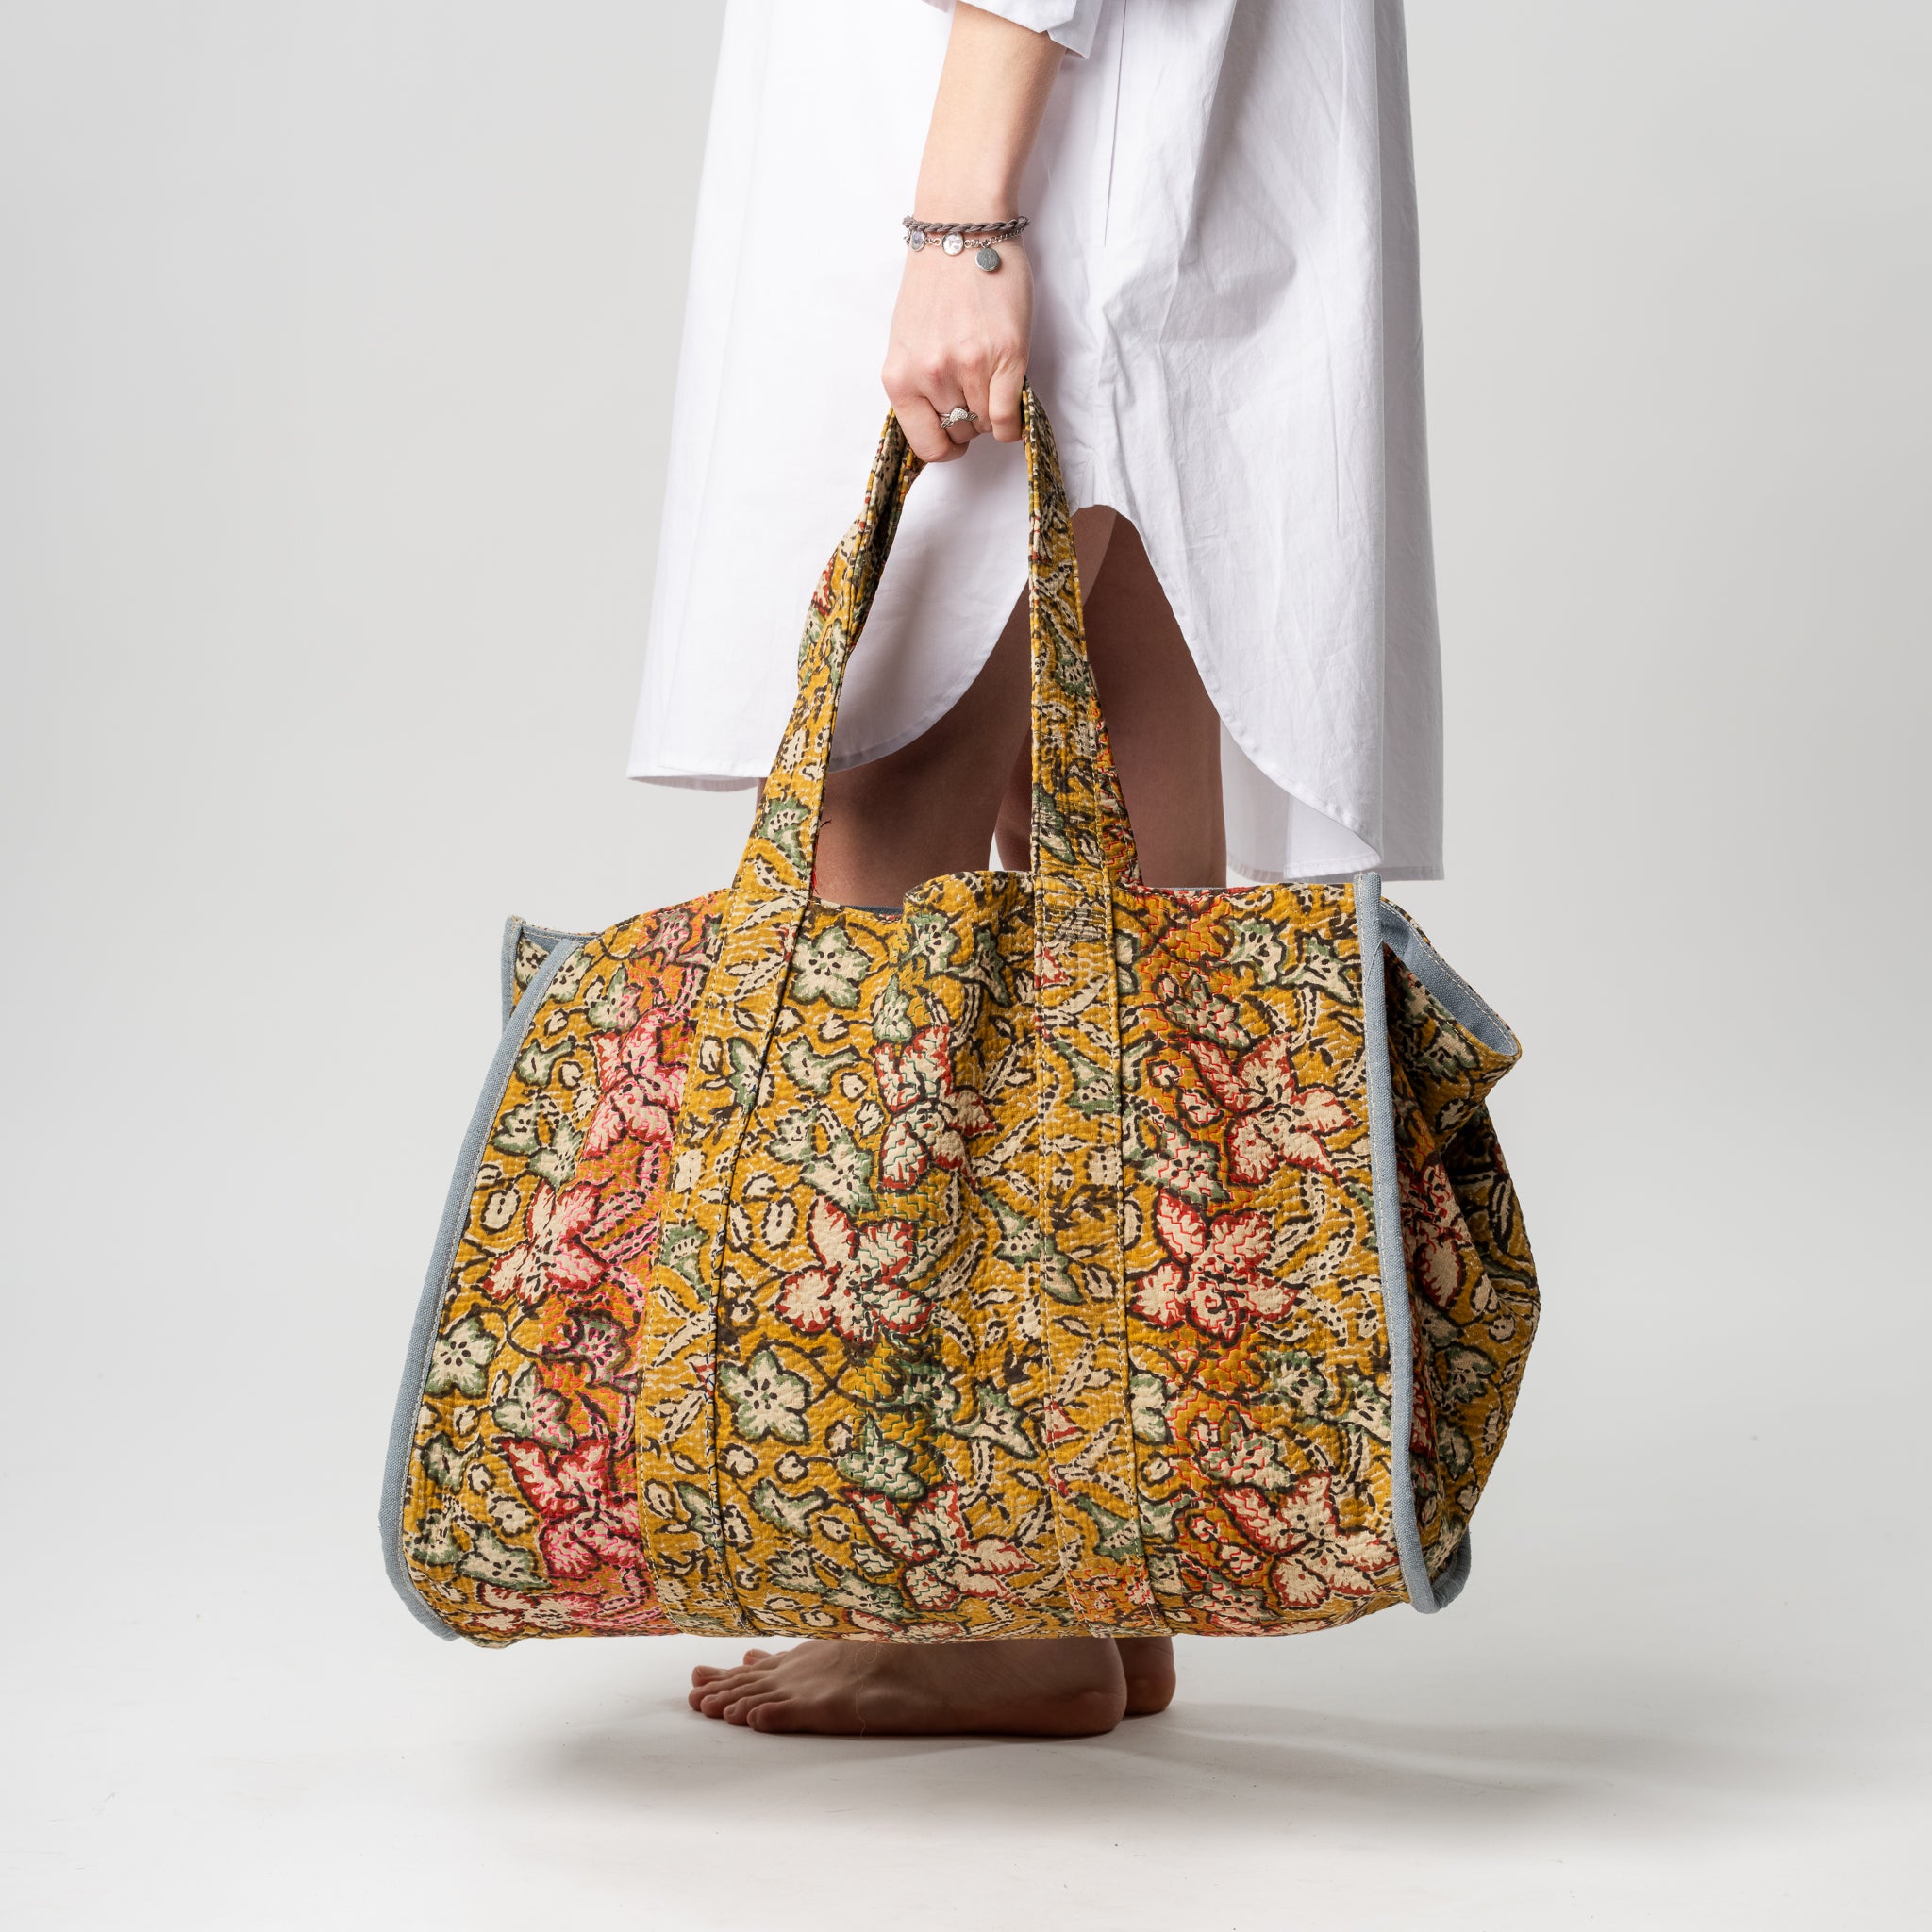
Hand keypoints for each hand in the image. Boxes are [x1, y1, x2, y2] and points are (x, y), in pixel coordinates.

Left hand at [882, 237, 1033, 462]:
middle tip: (976, 387)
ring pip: (986, 425)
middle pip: (960, 433)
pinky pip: (1009, 417)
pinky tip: (1012, 397)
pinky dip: (1014, 420)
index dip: (945, 444)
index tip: (954, 435)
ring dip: (993, 410)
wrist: (961, 231)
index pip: (925, 444)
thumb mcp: (908, 340)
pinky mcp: (1005, 356)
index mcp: (899, 376)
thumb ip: (918, 383)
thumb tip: (942, 421)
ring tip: (991, 377)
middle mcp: (930, 376)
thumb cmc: (936, 282)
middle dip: (970, 419)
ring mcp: (968, 367)